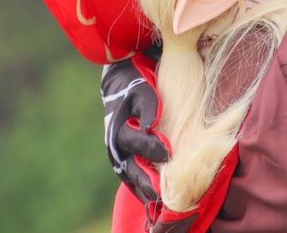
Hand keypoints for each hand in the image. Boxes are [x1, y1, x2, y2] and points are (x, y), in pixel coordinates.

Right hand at [101, 59, 168, 204]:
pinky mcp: (128, 163)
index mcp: (119, 131)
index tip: (168, 154)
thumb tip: (151, 125)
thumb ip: (148, 106)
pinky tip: (161, 196)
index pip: (137, 143)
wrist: (123, 86)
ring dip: (148, 190)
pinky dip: (148, 188)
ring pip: (134, 180)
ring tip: (164, 200)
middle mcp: (118, 151)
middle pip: (133, 171)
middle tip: (165, 192)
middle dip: (149, 182)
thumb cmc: (134, 86)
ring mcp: (122, 159)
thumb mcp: (140, 91)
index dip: (152, 149)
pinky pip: (137, 180)